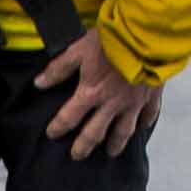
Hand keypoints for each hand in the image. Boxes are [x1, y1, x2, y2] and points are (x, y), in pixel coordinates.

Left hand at [36, 23, 158, 155]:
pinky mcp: (151, 96)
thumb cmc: (110, 40)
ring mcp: (132, 103)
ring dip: (116, 144)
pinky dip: (146, 122)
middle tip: (78, 156)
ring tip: (111, 153)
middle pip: (95, 132)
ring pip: (123, 131)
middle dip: (84, 146)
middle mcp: (111, 104)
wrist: (143, 35)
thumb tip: (39, 84)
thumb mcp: (78, 50)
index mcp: (90, 93)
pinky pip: (149, 114)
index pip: (69, 117)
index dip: (58, 128)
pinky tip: (144, 127)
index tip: (52, 134)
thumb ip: (58, 69)